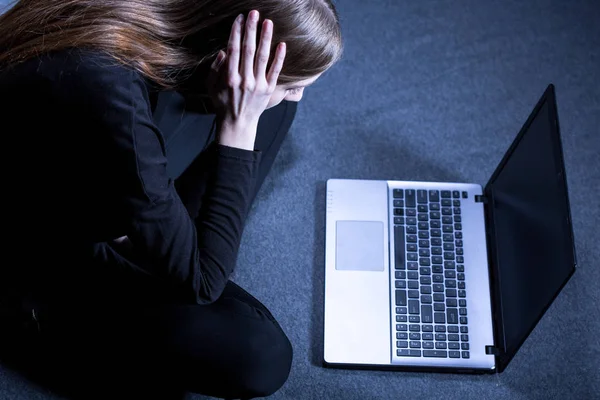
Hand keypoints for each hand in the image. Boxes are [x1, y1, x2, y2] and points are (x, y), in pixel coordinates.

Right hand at [207, 10, 285, 128]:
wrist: (237, 123)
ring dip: (266, 38)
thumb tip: (223, 51)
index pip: (233, 49)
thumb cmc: (222, 103)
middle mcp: (244, 80)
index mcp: (229, 77)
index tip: (239, 18)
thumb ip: (215, 68)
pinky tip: (282, 44)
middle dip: (251, 29)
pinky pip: (275, 71)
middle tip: (254, 13)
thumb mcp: (211, 86)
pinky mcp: (268, 90)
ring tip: (268, 22)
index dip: (236, 32)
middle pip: (248, 49)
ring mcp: (257, 85)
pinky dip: (279, 58)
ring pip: (263, 57)